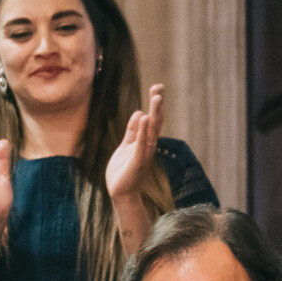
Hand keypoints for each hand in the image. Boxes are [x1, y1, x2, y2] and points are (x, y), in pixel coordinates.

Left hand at [105, 83, 164, 205]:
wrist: (121, 194)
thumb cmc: (123, 172)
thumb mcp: (126, 146)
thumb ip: (132, 131)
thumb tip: (140, 113)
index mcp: (144, 141)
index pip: (152, 119)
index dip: (154, 104)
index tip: (157, 88)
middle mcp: (148, 146)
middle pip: (155, 121)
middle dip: (157, 104)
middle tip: (160, 86)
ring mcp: (144, 153)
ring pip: (152, 130)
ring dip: (155, 113)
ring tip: (157, 97)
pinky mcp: (137, 161)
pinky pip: (142, 143)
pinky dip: (144, 131)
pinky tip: (145, 117)